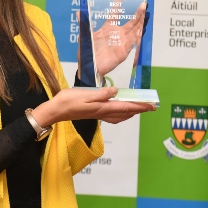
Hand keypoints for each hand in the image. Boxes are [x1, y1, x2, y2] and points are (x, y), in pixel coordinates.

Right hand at [31, 86, 155, 125]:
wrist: (56, 111)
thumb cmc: (68, 101)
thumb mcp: (85, 94)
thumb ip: (102, 94)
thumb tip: (117, 91)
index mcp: (103, 108)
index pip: (126, 107)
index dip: (140, 106)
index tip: (152, 105)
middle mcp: (103, 113)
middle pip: (125, 113)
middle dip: (139, 110)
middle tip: (150, 106)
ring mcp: (98, 115)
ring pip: (120, 116)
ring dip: (131, 112)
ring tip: (139, 108)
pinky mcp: (93, 114)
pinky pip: (113, 116)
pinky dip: (121, 114)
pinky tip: (119, 111)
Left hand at [90, 0, 145, 76]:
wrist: (89, 67)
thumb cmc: (87, 52)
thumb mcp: (85, 36)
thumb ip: (83, 24)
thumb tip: (78, 12)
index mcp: (107, 28)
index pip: (114, 13)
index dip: (117, 3)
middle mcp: (117, 34)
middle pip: (130, 22)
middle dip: (137, 13)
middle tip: (143, 3)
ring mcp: (122, 42)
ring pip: (134, 29)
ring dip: (139, 21)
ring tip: (144, 10)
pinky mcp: (124, 50)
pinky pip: (132, 42)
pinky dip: (137, 35)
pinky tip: (141, 28)